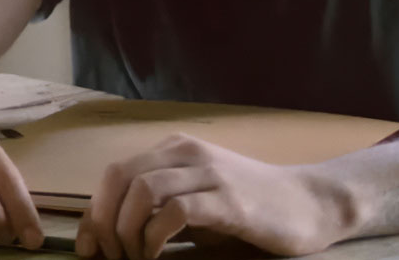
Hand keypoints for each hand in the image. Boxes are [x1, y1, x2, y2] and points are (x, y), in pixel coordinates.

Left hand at [75, 133, 356, 259]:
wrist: (306, 203)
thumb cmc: (246, 208)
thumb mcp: (193, 204)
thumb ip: (154, 212)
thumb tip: (103, 239)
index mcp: (174, 149)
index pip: (114, 173)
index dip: (94, 213)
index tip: (92, 251)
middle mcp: (186, 152)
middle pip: (120, 177)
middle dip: (105, 223)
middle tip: (115, 259)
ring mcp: (208, 173)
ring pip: (142, 190)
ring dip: (127, 233)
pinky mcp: (228, 199)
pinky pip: (176, 211)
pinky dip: (155, 238)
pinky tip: (157, 257)